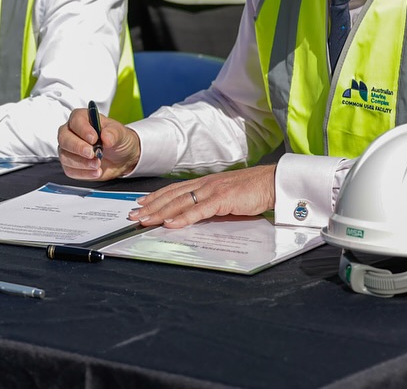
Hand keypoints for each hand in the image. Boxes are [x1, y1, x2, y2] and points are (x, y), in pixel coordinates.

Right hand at [58, 108, 140, 179]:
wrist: (121, 157)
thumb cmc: (117, 140)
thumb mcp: (121, 133)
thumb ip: (114, 133)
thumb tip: (106, 137)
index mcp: (82, 118)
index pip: (76, 121)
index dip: (83, 130)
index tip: (94, 139)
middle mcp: (71, 132)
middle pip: (64, 139)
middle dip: (78, 147)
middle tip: (92, 154)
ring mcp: (69, 149)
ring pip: (65, 156)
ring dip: (82, 163)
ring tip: (98, 164)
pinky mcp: (70, 164)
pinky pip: (69, 170)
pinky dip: (83, 173)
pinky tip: (95, 172)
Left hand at [129, 166, 276, 228]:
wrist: (272, 183)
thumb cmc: (253, 191)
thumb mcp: (227, 197)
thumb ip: (211, 204)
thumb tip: (195, 216)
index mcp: (206, 183)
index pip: (175, 189)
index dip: (157, 197)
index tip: (141, 204)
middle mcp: (205, 184)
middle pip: (172, 195)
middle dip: (151, 206)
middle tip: (133, 215)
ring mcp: (212, 190)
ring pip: (180, 202)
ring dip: (160, 212)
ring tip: (144, 220)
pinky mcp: (222, 199)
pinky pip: (198, 211)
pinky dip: (182, 218)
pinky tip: (170, 224)